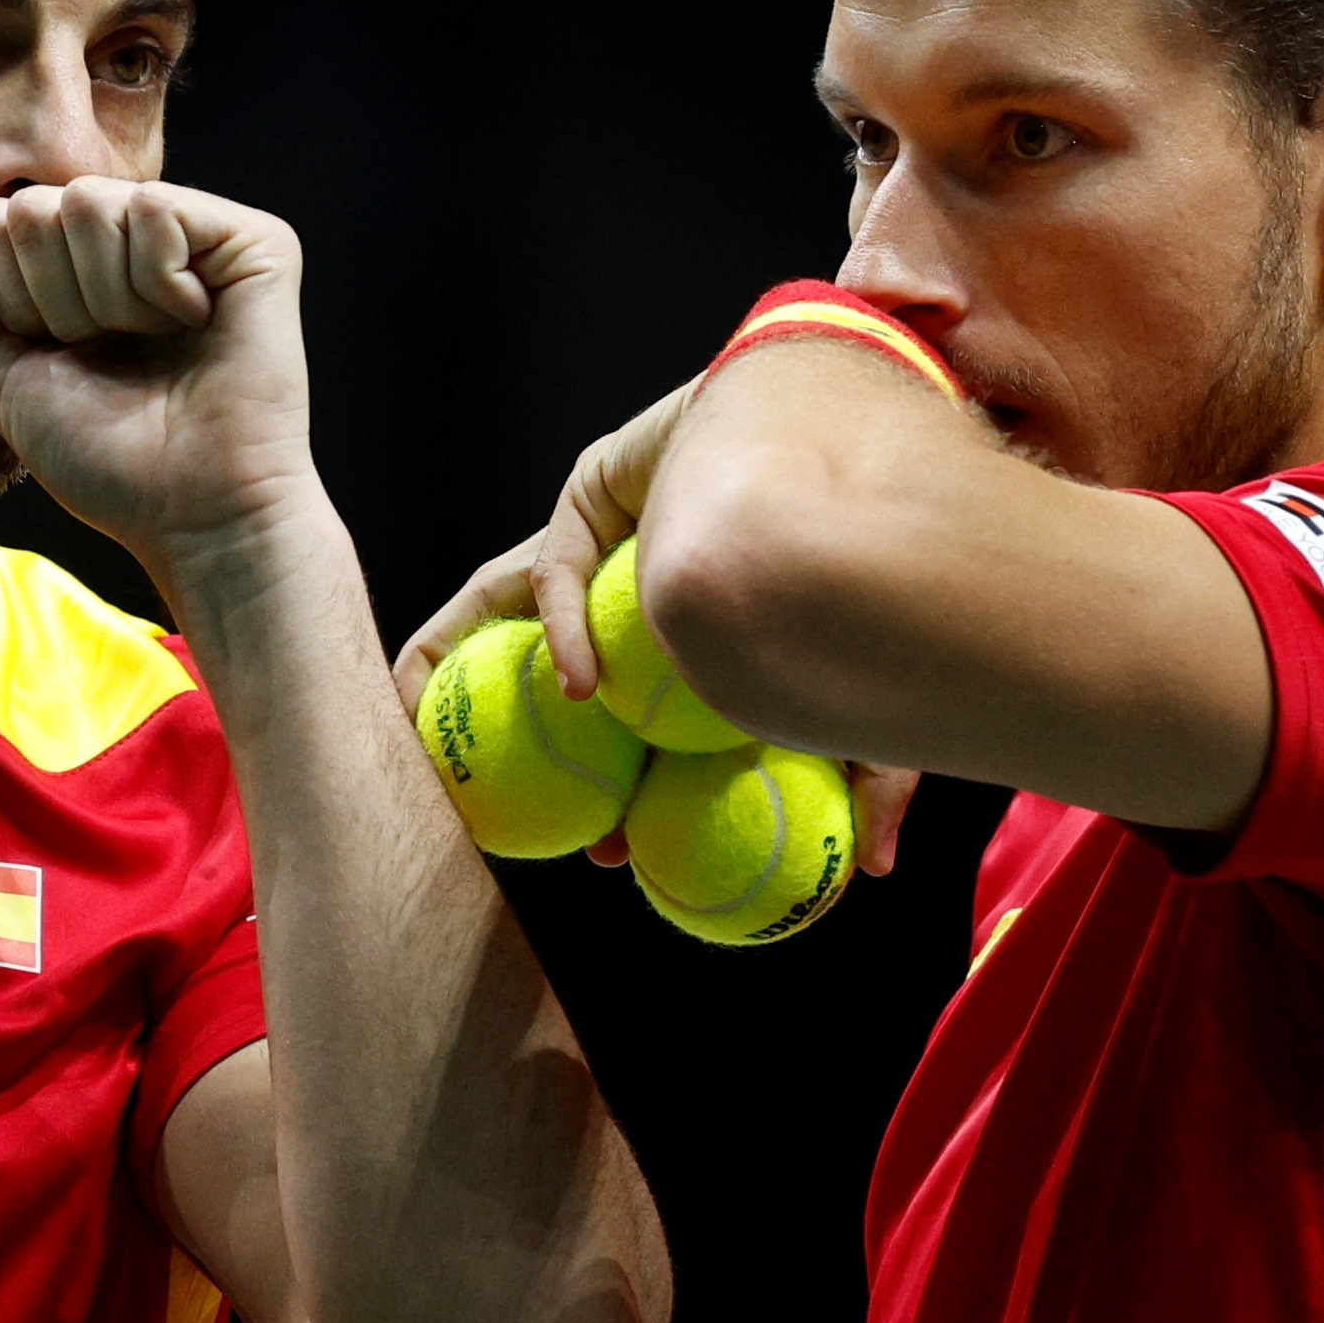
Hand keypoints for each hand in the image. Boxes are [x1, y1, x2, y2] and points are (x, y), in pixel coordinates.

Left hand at [0, 178, 315, 565]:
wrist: (190, 512)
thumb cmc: (104, 458)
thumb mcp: (2, 378)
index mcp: (79, 261)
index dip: (11, 299)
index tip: (62, 355)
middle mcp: (134, 235)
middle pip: (38, 206)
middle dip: (55, 298)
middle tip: (110, 352)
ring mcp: (195, 231)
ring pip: (93, 201)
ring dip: (106, 298)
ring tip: (153, 343)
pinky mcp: (254, 241)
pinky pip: (157, 209)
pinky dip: (159, 282)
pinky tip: (196, 322)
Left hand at [388, 377, 920, 877]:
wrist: (869, 452)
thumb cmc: (873, 565)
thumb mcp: (865, 692)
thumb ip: (867, 775)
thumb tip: (876, 869)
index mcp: (686, 638)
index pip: (625, 721)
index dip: (611, 788)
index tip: (615, 852)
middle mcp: (635, 592)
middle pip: (547, 670)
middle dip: (517, 741)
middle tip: (519, 811)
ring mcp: (609, 541)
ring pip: (516, 616)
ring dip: (477, 678)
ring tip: (447, 746)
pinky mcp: (591, 490)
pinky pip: (553, 569)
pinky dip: (557, 629)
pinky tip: (576, 688)